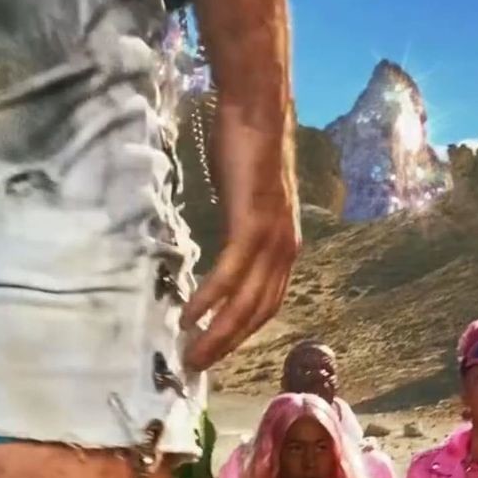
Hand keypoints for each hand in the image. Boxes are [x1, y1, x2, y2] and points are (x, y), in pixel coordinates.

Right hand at [181, 99, 300, 371]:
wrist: (258, 111)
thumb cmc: (247, 151)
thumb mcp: (246, 202)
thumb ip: (240, 230)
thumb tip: (221, 253)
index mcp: (284, 247)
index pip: (267, 304)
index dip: (242, 332)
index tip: (215, 350)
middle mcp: (285, 249)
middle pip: (260, 313)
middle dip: (228, 343)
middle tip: (197, 366)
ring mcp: (273, 237)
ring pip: (247, 300)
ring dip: (218, 332)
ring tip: (192, 355)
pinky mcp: (254, 223)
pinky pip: (233, 272)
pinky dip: (213, 298)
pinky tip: (192, 316)